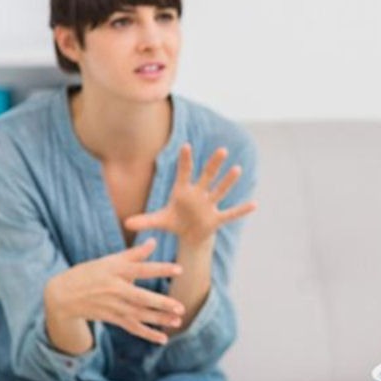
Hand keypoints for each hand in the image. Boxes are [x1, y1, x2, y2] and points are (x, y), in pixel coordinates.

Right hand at [44, 238, 185, 347]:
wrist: (62, 295)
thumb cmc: (90, 272)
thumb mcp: (109, 260)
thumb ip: (134, 253)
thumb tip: (154, 241)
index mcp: (115, 270)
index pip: (141, 269)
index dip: (160, 269)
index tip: (180, 269)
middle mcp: (114, 289)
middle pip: (140, 297)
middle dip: (161, 303)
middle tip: (181, 307)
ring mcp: (112, 306)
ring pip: (138, 315)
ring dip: (158, 320)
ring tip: (178, 321)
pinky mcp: (111, 318)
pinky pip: (132, 328)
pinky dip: (147, 334)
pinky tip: (163, 339)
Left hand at [124, 144, 256, 246]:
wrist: (189, 234)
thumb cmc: (175, 222)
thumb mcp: (159, 221)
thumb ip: (145, 220)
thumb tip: (126, 223)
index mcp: (183, 191)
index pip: (184, 173)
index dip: (185, 161)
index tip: (185, 146)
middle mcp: (199, 194)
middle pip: (208, 176)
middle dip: (214, 164)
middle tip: (222, 150)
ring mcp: (209, 205)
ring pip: (220, 190)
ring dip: (229, 181)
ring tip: (237, 169)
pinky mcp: (217, 218)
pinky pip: (231, 213)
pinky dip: (242, 210)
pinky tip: (254, 204)